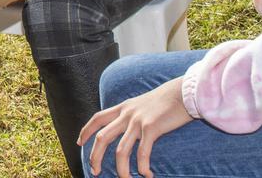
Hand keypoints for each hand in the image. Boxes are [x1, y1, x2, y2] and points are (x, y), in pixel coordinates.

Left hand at [78, 77, 192, 177]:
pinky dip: (143, 166)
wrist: (182, 92)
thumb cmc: (166, 100)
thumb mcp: (142, 104)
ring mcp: (137, 121)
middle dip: (95, 156)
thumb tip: (127, 128)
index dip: (86, 131)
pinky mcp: (151, 128)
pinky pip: (142, 153)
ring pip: (120, 151)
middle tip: (95, 171)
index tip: (79, 143)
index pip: (97, 119)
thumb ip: (132, 114)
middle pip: (102, 138)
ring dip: (121, 170)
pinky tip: (147, 174)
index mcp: (123, 108)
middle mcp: (127, 114)